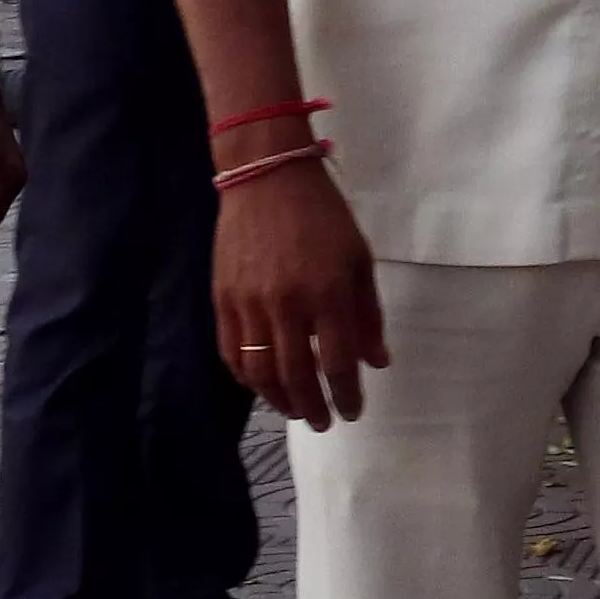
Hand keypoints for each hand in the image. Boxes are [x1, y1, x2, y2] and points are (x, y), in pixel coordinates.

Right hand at [213, 154, 387, 428]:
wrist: (266, 175)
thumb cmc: (323, 215)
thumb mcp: (360, 259)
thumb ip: (368, 315)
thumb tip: (376, 362)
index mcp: (328, 294)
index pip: (338, 363)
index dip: (346, 395)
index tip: (352, 412)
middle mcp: (287, 305)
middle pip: (297, 377)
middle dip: (313, 408)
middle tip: (322, 423)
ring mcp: (249, 303)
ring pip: (260, 372)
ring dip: (279, 401)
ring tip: (294, 411)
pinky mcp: (222, 297)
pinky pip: (231, 352)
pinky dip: (246, 377)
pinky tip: (261, 384)